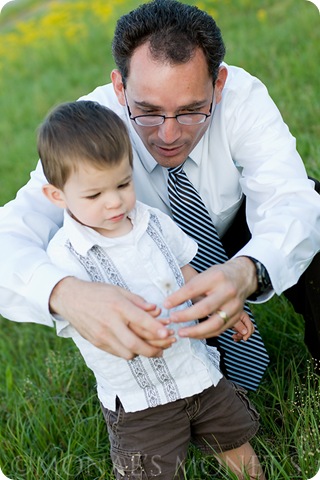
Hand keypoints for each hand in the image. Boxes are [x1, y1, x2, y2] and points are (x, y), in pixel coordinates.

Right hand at [50, 277, 172, 358]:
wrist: (70, 299)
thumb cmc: (97, 292)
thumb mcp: (118, 290)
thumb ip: (138, 301)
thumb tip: (156, 310)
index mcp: (118, 306)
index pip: (141, 321)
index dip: (156, 329)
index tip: (168, 333)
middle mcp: (110, 323)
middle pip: (135, 344)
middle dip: (153, 349)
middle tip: (165, 348)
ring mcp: (103, 335)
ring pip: (127, 353)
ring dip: (143, 353)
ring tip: (154, 350)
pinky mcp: (97, 343)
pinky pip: (118, 353)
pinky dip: (129, 353)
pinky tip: (137, 348)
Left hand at [163, 257, 256, 339]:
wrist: (243, 277)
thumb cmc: (219, 275)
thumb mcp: (205, 274)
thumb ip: (190, 287)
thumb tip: (170, 301)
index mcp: (216, 277)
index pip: (194, 288)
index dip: (178, 298)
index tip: (166, 305)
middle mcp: (227, 292)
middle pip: (205, 308)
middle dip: (186, 316)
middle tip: (173, 319)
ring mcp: (234, 306)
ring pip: (215, 324)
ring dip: (196, 331)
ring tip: (182, 333)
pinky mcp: (236, 317)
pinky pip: (220, 330)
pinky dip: (205, 334)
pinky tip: (194, 334)